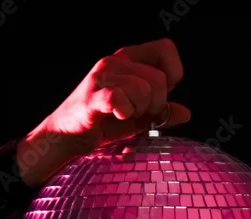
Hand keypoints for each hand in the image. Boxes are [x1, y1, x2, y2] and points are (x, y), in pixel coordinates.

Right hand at [17, 38, 191, 186]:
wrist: (65, 137)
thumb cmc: (101, 124)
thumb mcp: (137, 117)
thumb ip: (160, 112)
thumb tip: (185, 113)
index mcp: (129, 59)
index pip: (166, 50)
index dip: (172, 75)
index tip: (158, 97)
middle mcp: (115, 61)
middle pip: (159, 78)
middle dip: (156, 103)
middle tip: (138, 115)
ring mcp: (102, 76)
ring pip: (144, 89)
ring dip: (140, 111)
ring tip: (124, 117)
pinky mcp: (92, 97)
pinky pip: (119, 98)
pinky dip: (125, 110)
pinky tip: (118, 116)